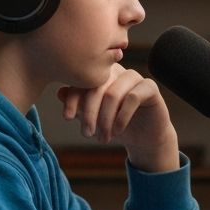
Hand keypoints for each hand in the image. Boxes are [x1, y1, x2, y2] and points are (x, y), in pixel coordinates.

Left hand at [58, 64, 179, 172]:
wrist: (144, 138)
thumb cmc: (116, 125)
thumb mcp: (94, 118)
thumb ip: (79, 105)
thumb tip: (60, 92)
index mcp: (101, 74)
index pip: (82, 80)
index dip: (73, 98)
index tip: (66, 117)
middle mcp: (117, 71)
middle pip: (96, 86)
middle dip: (89, 112)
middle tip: (86, 133)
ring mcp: (134, 77)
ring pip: (113, 93)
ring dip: (105, 119)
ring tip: (103, 137)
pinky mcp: (150, 87)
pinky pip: (132, 98)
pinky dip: (122, 117)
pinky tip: (117, 131)